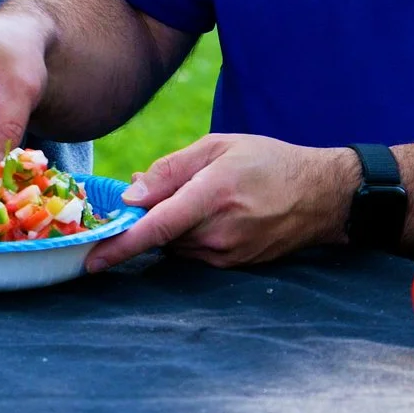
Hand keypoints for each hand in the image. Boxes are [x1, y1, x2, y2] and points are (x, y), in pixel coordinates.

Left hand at [84, 134, 360, 271]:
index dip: (120, 245)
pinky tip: (208, 214)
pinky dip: (189, 237)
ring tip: (195, 197)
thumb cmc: (267, 161)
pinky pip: (195, 254)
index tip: (92, 260)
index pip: (156, 228)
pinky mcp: (235, 265)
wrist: (321, 195)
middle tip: (153, 191)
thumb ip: (171, 169)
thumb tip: (132, 193)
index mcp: (212, 195)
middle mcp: (218, 232)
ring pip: (176, 246)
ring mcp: (228, 254)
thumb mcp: (218, 146)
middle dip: (147, 219)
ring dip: (170, 228)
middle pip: (160, 236)